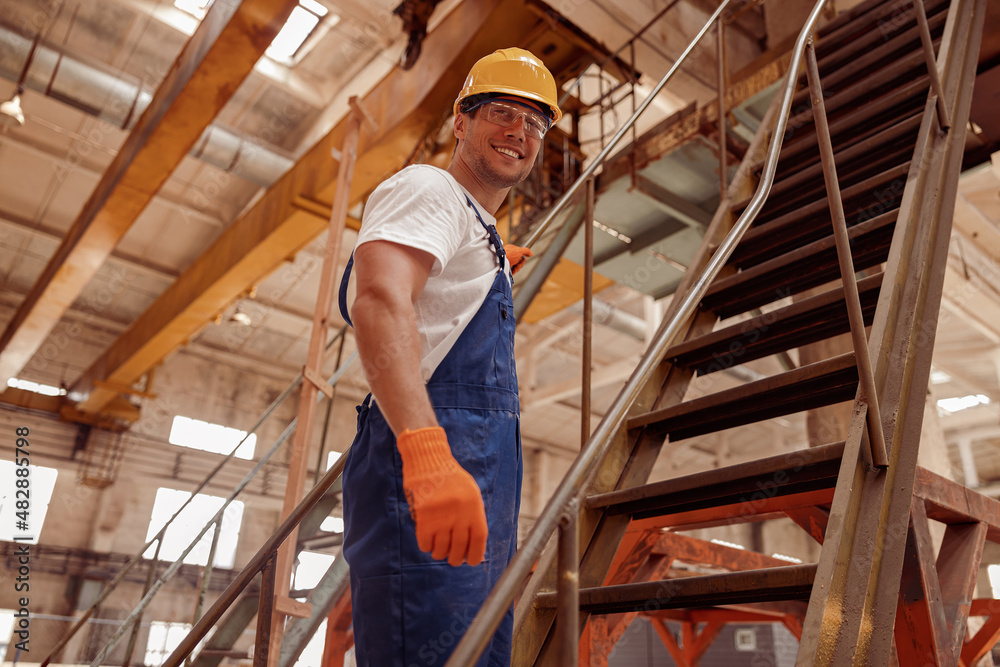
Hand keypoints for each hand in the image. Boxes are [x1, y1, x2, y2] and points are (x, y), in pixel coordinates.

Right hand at [397, 426, 487, 565]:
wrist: (429, 459)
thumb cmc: (450, 478)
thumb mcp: (470, 493)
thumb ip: (473, 516)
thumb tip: (475, 544)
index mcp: (474, 507)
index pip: (478, 540)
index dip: (475, 556)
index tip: (471, 561)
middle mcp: (459, 513)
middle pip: (458, 549)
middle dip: (455, 559)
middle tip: (452, 559)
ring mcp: (441, 515)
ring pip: (440, 549)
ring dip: (439, 554)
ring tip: (438, 550)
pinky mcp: (424, 515)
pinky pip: (425, 542)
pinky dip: (426, 546)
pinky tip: (427, 541)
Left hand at [505, 244, 532, 274]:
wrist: (500, 262)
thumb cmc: (508, 255)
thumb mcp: (519, 250)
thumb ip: (526, 251)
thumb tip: (531, 253)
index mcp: (512, 250)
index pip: (521, 254)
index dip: (523, 257)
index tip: (526, 257)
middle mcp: (510, 256)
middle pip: (520, 261)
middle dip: (520, 263)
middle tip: (518, 263)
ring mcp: (508, 262)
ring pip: (517, 266)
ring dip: (517, 268)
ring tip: (514, 267)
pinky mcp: (507, 268)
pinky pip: (513, 271)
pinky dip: (514, 271)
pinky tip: (512, 270)